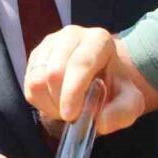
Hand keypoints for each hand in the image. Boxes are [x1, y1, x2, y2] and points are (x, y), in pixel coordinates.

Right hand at [24, 26, 145, 133]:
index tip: (71, 115)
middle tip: (72, 116)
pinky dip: (40, 101)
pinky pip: (28, 83)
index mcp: (98, 40)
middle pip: (54, 72)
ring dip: (48, 103)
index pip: (80, 64)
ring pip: (36, 78)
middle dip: (60, 101)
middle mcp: (72, 35)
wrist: (102, 79)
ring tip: (64, 109)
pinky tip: (55, 102)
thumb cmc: (115, 89)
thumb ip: (121, 113)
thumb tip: (100, 121)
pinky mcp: (36, 56)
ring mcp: (50, 43)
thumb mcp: (129, 103)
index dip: (72, 92)